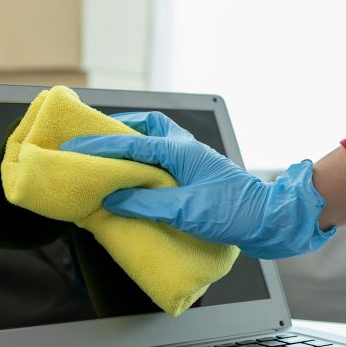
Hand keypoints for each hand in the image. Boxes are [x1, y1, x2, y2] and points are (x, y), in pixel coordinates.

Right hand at [60, 111, 335, 258]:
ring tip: (113, 160)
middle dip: (120, 130)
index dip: (100, 145)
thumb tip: (114, 199)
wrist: (271, 220)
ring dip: (135, 145)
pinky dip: (146, 162)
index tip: (74, 147)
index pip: (131, 142)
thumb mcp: (186, 210)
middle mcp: (186, 148)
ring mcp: (194, 160)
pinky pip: (164, 159)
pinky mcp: (198, 175)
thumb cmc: (235, 213)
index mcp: (180, 150)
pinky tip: (138, 179)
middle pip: (147, 126)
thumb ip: (147, 203)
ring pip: (157, 140)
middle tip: (96, 141)